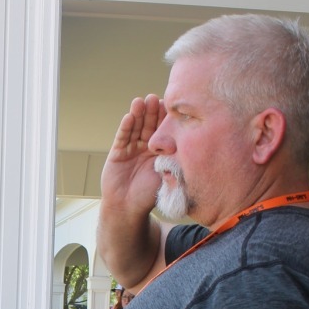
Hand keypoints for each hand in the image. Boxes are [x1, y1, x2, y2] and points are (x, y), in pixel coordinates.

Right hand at [101, 94, 164, 214]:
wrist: (128, 208)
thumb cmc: (150, 195)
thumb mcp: (167, 175)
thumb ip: (174, 160)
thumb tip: (190, 144)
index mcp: (160, 150)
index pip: (164, 130)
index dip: (166, 118)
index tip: (172, 106)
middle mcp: (146, 146)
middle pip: (149, 125)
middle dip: (152, 112)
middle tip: (156, 99)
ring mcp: (131, 148)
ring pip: (135, 128)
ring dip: (138, 114)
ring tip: (141, 102)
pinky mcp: (118, 153)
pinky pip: (122, 137)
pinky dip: (126, 127)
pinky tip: (129, 116)